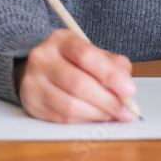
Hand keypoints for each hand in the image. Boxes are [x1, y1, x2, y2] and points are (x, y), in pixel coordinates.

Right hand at [14, 28, 136, 122]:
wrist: (41, 69)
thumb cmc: (73, 61)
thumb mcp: (94, 53)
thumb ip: (114, 65)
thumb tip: (127, 86)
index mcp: (61, 39)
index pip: (86, 55)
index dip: (110, 74)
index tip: (129, 90)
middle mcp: (42, 58)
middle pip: (78, 83)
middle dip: (107, 100)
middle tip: (125, 110)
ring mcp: (33, 82)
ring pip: (69, 104)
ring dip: (97, 114)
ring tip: (113, 114)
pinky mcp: (31, 104)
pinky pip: (62, 118)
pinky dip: (84, 120)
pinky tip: (95, 117)